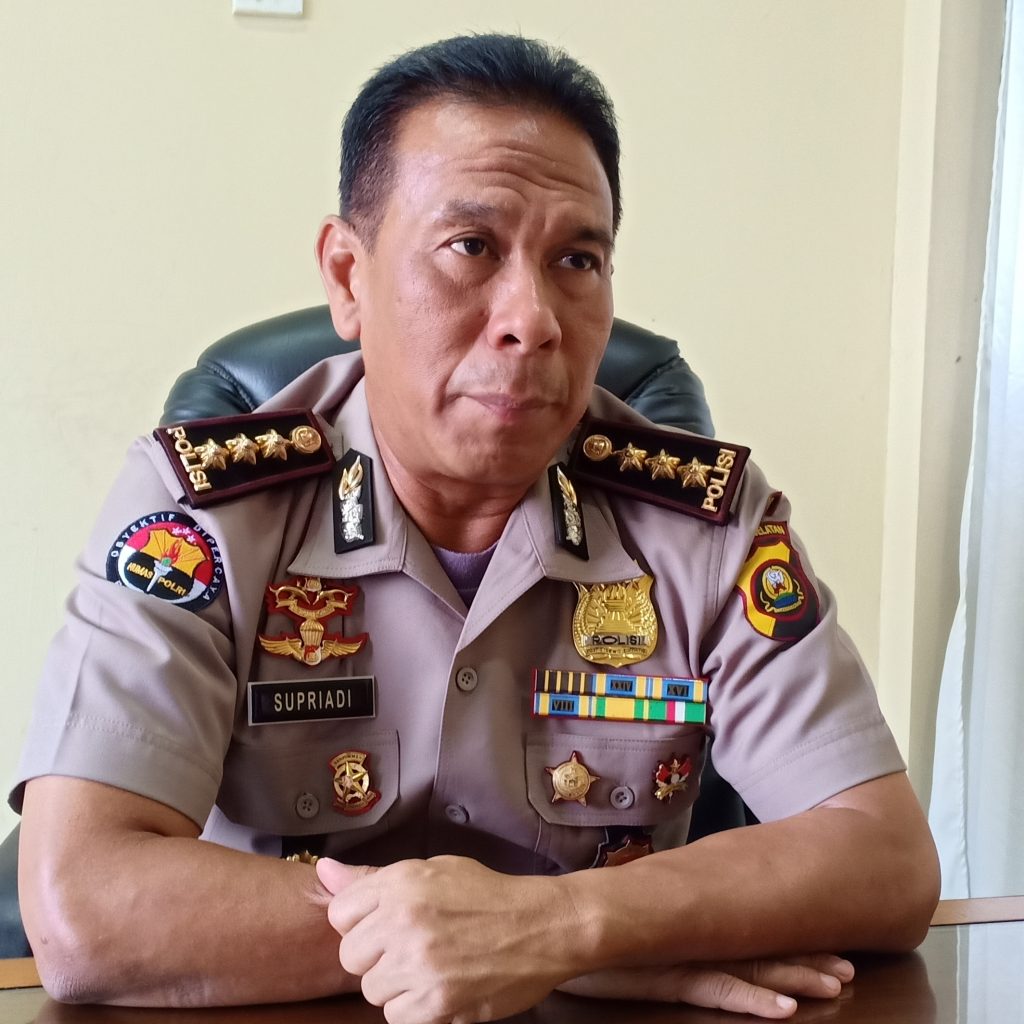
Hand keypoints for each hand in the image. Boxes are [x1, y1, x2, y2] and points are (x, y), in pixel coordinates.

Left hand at [317, 855, 581, 1023]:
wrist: (543, 926)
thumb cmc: (487, 894)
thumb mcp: (432, 871)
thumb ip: (374, 879)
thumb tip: (322, 872)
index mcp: (401, 883)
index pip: (339, 913)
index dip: (362, 922)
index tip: (387, 923)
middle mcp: (403, 921)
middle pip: (351, 956)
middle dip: (376, 956)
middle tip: (412, 948)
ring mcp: (419, 964)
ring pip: (373, 991)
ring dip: (397, 985)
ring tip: (431, 968)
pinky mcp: (436, 1003)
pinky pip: (397, 1018)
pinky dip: (415, 1010)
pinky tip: (441, 989)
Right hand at [557, 954, 854, 1018]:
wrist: (557, 926)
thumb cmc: (596, 932)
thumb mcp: (641, 932)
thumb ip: (672, 929)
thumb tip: (695, 926)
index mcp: (693, 930)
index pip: (751, 935)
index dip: (792, 943)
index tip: (833, 947)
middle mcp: (694, 940)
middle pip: (760, 949)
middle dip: (807, 959)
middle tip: (850, 968)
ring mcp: (682, 959)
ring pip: (750, 968)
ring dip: (795, 976)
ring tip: (835, 983)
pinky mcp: (665, 978)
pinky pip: (716, 990)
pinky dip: (752, 997)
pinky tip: (784, 1007)